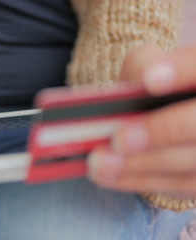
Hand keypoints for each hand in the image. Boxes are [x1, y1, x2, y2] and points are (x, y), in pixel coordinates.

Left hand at [88, 45, 195, 197]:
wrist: (170, 114)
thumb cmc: (156, 87)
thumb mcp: (150, 65)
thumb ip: (144, 65)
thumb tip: (137, 84)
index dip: (180, 71)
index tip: (150, 80)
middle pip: (195, 124)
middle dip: (159, 132)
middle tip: (118, 139)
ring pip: (189, 162)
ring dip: (139, 165)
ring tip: (98, 162)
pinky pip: (179, 185)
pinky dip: (139, 181)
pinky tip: (105, 176)